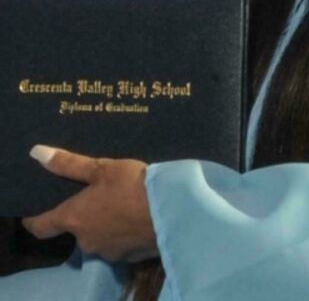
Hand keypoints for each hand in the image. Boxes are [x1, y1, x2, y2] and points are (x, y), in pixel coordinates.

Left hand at [22, 145, 157, 262]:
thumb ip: (69, 164)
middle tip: (97, 197)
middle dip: (84, 217)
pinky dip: (122, 233)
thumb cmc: (131, 185)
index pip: (41, 227)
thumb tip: (36, 153)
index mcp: (73, 218)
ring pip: (98, 237)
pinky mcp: (128, 257)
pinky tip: (137, 218)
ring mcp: (106, 251)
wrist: (171, 210)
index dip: (35, 219)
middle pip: (75, 230)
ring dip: (104, 225)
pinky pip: (118, 244)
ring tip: (121, 206)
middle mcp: (84, 240)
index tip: (35, 212)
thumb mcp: (102, 168)